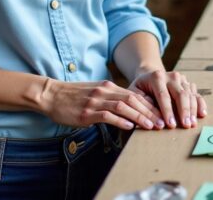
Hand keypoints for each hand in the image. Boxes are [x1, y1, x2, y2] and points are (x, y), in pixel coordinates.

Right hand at [37, 78, 162, 130]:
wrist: (51, 95)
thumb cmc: (72, 97)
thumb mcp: (94, 93)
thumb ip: (110, 99)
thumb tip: (127, 111)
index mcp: (108, 87)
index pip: (134, 95)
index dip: (149, 105)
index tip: (161, 114)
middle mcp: (104, 91)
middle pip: (133, 100)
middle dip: (149, 112)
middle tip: (161, 122)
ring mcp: (96, 101)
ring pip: (123, 107)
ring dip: (139, 117)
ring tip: (151, 126)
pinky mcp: (87, 112)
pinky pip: (107, 115)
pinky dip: (121, 121)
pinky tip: (130, 126)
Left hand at [129, 69, 207, 129]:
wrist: (149, 75)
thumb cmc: (141, 88)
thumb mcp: (135, 93)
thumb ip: (142, 104)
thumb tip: (152, 119)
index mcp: (157, 77)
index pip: (163, 95)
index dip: (167, 111)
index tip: (170, 125)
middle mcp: (171, 76)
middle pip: (180, 94)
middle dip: (184, 111)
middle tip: (186, 126)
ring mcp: (182, 79)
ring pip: (190, 94)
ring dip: (192, 110)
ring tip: (192, 124)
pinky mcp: (188, 83)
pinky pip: (196, 94)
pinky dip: (200, 104)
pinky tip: (202, 114)